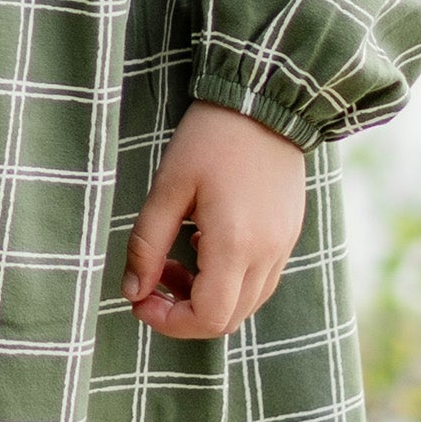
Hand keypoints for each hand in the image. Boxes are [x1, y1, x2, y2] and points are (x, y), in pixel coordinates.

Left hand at [120, 100, 306, 339]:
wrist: (264, 99)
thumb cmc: (209, 138)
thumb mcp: (168, 187)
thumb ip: (147, 244)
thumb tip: (132, 290)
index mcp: (234, 244)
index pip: (209, 318)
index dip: (170, 322)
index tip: (140, 300)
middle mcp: (267, 255)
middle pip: (228, 319)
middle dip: (184, 312)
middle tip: (152, 281)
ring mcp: (283, 246)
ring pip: (245, 302)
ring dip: (206, 296)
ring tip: (175, 259)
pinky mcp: (288, 234)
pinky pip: (260, 279)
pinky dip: (228, 279)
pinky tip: (203, 242)